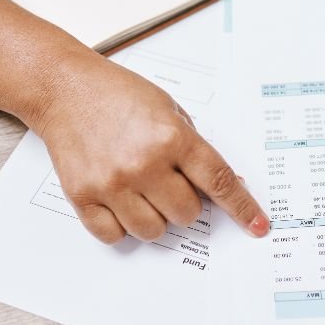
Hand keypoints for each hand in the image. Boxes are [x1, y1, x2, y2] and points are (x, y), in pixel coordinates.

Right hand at [37, 52, 269, 243]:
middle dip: (185, 202)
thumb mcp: (169, 109)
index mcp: (172, 137)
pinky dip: (123, 225)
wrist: (66, 89)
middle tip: (169, 181)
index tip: (258, 226)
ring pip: (154, 230)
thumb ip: (195, 147)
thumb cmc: (119, 94)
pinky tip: (119, 200)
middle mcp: (144, 163)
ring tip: (142, 189)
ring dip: (155, 216)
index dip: (242, 207)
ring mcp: (112, 183)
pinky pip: (115, 236)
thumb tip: (226, 184)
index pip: (218, 181)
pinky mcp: (83, 196)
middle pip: (187, 213)